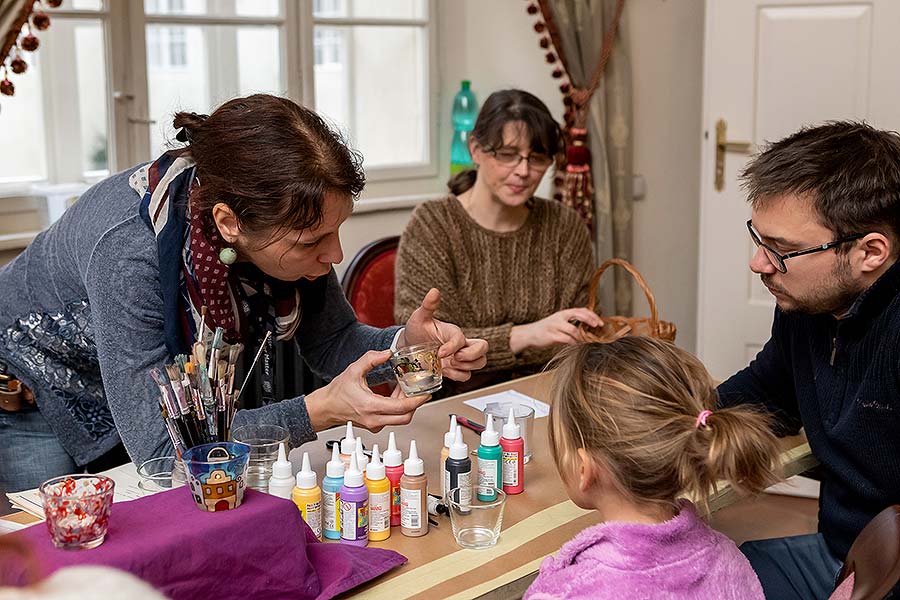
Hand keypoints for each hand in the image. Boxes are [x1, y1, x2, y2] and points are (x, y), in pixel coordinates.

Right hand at [305, 350, 430, 431]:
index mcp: (370, 406)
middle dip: (416, 404)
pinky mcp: (375, 425)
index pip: (402, 408)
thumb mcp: (353, 370)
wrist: (326, 408)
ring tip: (405, 388)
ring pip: (400, 419)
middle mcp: (374, 419)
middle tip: (421, 391)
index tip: (426, 393)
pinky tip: (396, 394)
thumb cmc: (337, 392)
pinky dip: (398, 408)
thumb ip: (371, 359)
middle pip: (405, 417)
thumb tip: (387, 353)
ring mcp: (375, 424)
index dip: (417, 400)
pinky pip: (393, 419)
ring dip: (406, 405)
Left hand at [401, 288, 487, 381]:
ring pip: (480, 362)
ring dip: (466, 367)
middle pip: (483, 349)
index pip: (462, 339)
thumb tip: (434, 291)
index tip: (439, 353)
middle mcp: (461, 344)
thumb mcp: (419, 317)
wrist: (410, 346)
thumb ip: (428, 305)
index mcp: (453, 332)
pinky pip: (467, 375)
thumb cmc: (417, 330)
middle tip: (454, 359)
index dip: (453, 347)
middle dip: (472, 356)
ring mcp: (460, 357)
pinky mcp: (456, 369)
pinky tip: (445, 371)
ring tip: (448, 365)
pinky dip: (458, 376)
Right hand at [509, 308, 602, 352]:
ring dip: (581, 336)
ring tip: (584, 340)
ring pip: (574, 330)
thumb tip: (587, 328)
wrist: (528, 334)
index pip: (581, 310)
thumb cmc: (546, 330)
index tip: (600, 322)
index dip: (592, 315)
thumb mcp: (559, 323)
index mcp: (563, 313)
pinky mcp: (551, 335)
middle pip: (579, 315)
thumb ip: (571, 324)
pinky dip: (573, 342)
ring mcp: (555, 326)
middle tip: (597, 326)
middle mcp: (560, 317)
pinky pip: (567, 339)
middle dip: (590, 320)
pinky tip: (575, 344)